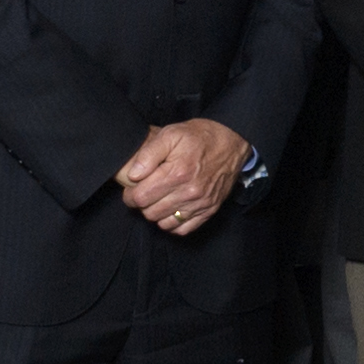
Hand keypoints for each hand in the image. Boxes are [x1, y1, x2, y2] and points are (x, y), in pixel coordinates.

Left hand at [117, 118, 247, 234]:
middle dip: (143, 204)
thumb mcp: (171, 134)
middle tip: (146, 191)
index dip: (130, 194)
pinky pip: (182, 229)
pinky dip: (173, 223)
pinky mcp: (209, 210)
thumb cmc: (199, 137)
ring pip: (164, 223)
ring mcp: (200, 203)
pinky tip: (172, 209)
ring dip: (157, 213)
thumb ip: (148, 154)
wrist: (232, 141)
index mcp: (177, 173)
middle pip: (150, 213)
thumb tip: (133, 175)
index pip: (140, 198)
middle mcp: (189, 192)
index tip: (133, 188)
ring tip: (159, 199)